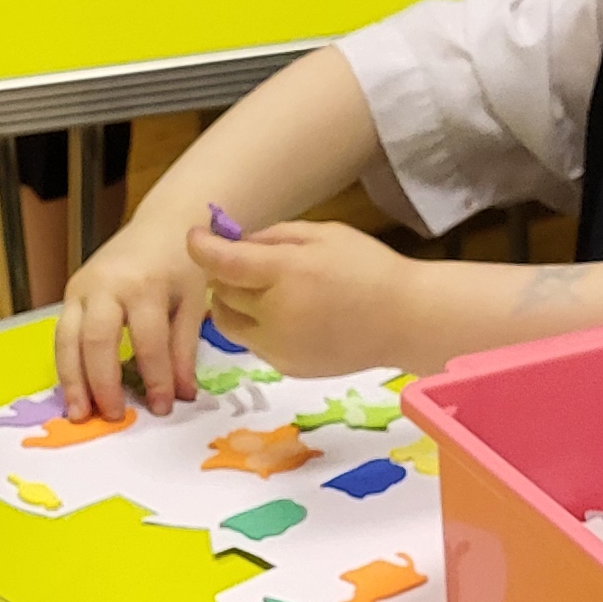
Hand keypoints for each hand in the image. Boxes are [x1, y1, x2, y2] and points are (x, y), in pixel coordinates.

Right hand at [54, 209, 212, 419]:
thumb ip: (184, 350)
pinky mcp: (71, 293)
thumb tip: (181, 396)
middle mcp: (107, 284)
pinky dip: (66, 365)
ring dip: (71, 380)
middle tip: (112, 416)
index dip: (155, 379)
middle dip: (102, 383)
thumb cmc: (182, 264)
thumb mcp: (193, 303)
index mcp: (144, 285)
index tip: (162, 408)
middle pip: (96, 341)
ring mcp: (83, 287)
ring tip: (79, 413)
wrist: (162, 225)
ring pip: (67, 339)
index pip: (148, 342)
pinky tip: (74, 392)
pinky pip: (62, 334)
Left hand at [192, 214, 414, 379]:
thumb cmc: (368, 268)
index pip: (223, 264)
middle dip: (226, 275)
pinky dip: (257, 326)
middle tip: (246, 262)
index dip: (202, 247)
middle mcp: (276, 315)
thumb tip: (232, 243)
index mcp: (287, 274)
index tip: (197, 237)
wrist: (405, 320)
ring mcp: (278, 347)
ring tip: (265, 291)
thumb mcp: (323, 235)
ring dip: (235, 304)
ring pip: (229, 323)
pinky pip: (252, 342)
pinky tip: (289, 315)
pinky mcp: (285, 367)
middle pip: (222, 294)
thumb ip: (273, 238)